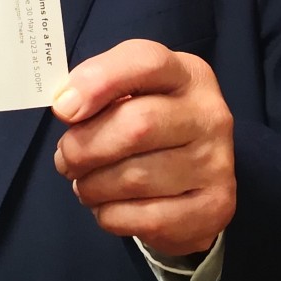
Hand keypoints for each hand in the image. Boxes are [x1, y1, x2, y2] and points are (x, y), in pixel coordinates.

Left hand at [50, 39, 234, 259]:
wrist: (193, 174)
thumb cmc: (147, 122)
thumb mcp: (128, 90)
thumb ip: (96, 87)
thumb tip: (66, 106)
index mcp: (187, 74)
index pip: (146, 62)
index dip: (98, 82)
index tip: (63, 109)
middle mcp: (210, 114)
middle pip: (136, 126)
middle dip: (84, 147)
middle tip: (65, 158)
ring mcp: (217, 163)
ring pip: (136, 178)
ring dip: (92, 186)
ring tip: (85, 184)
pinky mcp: (215, 207)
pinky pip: (147, 218)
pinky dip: (111, 215)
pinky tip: (107, 206)